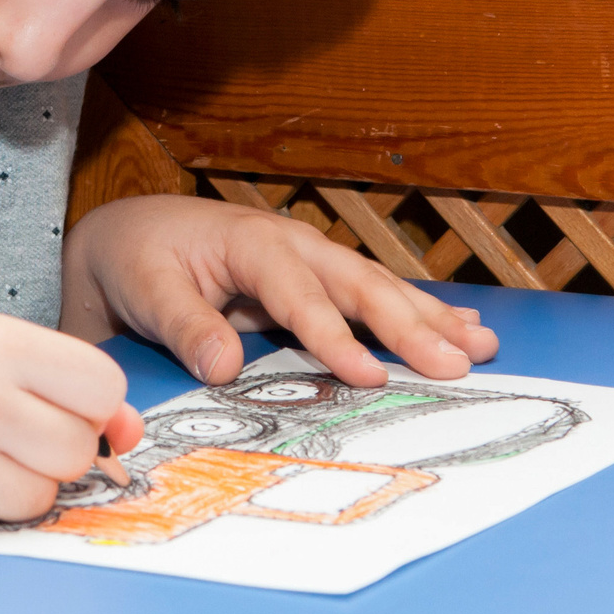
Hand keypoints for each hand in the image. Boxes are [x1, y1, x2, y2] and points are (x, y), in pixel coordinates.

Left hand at [60, 195, 500, 386]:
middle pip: (358, 285)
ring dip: (430, 317)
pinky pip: (370, 297)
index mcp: (252, 243)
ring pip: (377, 288)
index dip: (335, 336)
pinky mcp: (315, 280)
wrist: (131, 236)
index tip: (370, 377)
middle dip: (411, 325)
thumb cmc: (136, 259)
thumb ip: (184, 325)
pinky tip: (459, 328)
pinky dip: (417, 311)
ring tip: (483, 344)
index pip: (300, 294)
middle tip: (461, 363)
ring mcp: (310, 260)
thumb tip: (225, 366)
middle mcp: (293, 246)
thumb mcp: (145, 289)